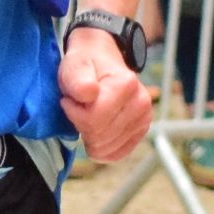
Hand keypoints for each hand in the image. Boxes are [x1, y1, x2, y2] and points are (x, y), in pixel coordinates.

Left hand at [59, 26, 151, 162]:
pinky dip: (101, 149)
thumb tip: (89, 93)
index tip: (69, 99)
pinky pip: (117, 154)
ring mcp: (144, 118)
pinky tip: (96, 132)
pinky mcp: (141, 130)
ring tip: (89, 113)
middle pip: (101, 136)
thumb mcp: (74, 66)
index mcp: (126, 84)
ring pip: (107, 148)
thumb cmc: (84, 64)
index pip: (94, 120)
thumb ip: (78, 79)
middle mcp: (141, 102)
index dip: (74, 113)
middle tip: (79, 106)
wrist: (101, 59)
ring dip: (90, 136)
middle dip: (81, 126)